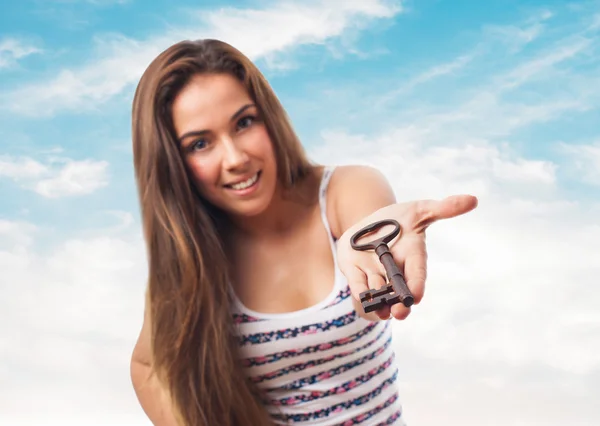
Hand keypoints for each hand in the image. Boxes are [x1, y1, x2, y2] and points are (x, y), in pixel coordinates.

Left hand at [336, 194, 477, 320]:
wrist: (372, 221)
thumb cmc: (401, 217)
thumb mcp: (421, 209)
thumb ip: (443, 208)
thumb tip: (473, 199)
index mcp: (413, 257)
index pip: (417, 274)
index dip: (417, 285)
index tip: (416, 297)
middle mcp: (395, 270)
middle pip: (399, 291)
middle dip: (399, 303)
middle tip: (400, 313)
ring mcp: (375, 273)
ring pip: (378, 292)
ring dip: (379, 302)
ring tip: (382, 312)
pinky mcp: (356, 271)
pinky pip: (358, 284)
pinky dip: (360, 291)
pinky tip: (362, 298)